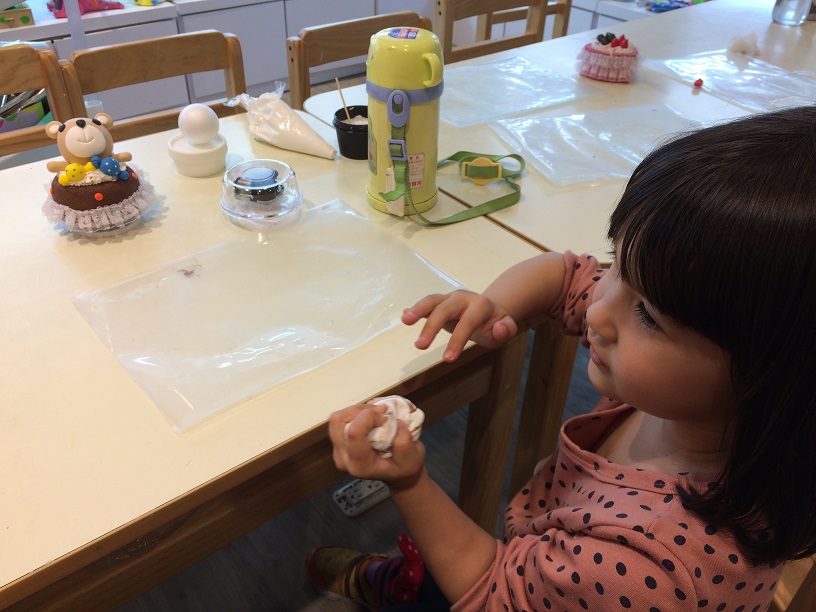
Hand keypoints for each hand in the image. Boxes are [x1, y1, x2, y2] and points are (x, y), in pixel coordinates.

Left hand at [328, 404, 425, 489]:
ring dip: (357, 410)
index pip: (354, 433)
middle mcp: (343, 458)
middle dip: (361, 410)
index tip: (386, 418)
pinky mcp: (338, 442)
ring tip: (375, 413)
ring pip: (337, 418)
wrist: (395, 473)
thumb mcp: (413, 459)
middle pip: (339, 422)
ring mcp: (338, 450)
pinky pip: (340, 419)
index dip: (369, 417)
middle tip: (381, 411)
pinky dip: (355, 413)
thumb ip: (404, 444)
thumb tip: (396, 422)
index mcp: (360, 465)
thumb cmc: (403, 467)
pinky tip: (369, 417)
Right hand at [401, 290, 517, 361]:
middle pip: (445, 309)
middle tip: (420, 346)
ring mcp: (449, 299)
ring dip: (418, 309)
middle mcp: (463, 299)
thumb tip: (498, 328)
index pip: (468, 322)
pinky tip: (406, 316)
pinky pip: (427, 304)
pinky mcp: (440, 303)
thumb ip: (506, 330)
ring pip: (432, 301)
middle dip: (432, 326)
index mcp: (480, 305)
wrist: (489, 311)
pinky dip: (415, 309)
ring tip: (405, 319)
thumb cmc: (495, 324)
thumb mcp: (507, 328)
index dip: (457, 340)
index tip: (448, 359)